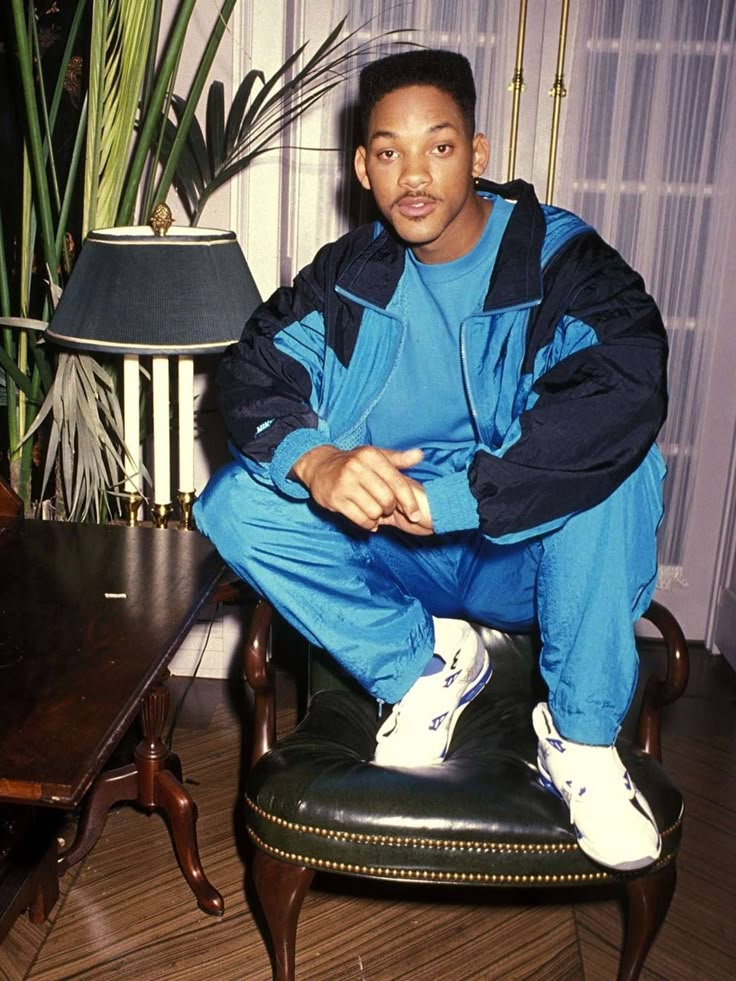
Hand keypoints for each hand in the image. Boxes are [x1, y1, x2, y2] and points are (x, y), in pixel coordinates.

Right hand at [291, 444, 432, 532]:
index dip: (409, 501)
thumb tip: (420, 455)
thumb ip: (398, 458)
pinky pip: (360, 519)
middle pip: (386, 499)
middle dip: (390, 508)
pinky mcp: (334, 499)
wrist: (320, 467)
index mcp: (370, 456)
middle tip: (387, 508)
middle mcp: (357, 467)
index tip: (416, 515)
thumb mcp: (375, 456)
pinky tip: (368, 520)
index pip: (397, 482)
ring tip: (374, 512)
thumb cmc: (354, 462)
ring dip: (378, 516)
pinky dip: (368, 524)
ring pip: (373, 511)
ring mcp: (344, 484)